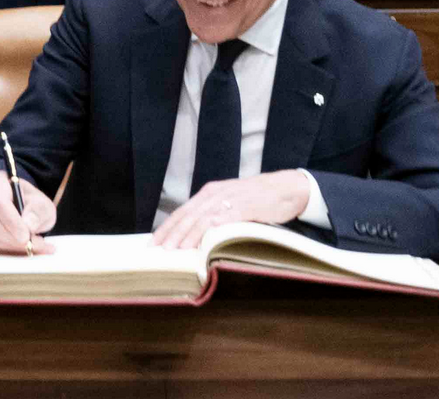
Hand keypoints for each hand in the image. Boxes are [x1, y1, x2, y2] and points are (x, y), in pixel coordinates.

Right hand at [0, 171, 57, 254]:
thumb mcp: (43, 205)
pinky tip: (20, 249)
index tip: (26, 236)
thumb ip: (38, 212)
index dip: (12, 222)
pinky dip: (6, 250)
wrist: (27, 213)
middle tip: (31, 245)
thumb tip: (29, 224)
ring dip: (11, 245)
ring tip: (31, 247)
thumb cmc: (33, 205)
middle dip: (12, 237)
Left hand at [151, 171, 310, 250]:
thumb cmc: (257, 200)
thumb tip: (194, 237)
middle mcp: (216, 194)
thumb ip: (213, 216)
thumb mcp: (230, 204)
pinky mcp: (247, 206)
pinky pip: (228, 218)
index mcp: (210, 193)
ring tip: (178, 249)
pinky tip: (206, 237)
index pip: (182, 212)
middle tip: (159, 250)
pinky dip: (216, 227)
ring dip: (189, 235)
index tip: (153, 243)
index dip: (167, 227)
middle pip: (188, 216)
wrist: (285, 188)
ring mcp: (231, 199)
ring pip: (204, 218)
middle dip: (172, 234)